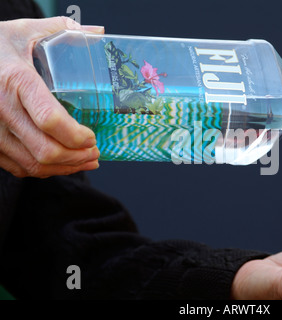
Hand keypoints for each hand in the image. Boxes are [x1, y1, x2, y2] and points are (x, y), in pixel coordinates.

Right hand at [0, 17, 104, 177]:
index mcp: (16, 81)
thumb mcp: (26, 31)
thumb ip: (63, 31)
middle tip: (95, 152)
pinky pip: (19, 167)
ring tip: (86, 161)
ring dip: (65, 167)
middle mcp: (1, 109)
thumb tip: (99, 33)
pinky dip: (45, 171)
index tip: (93, 137)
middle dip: (77, 157)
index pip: (50, 119)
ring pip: (33, 164)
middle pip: (45, 149)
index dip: (76, 136)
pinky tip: (62, 164)